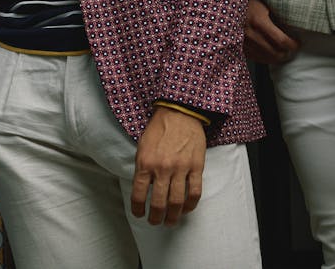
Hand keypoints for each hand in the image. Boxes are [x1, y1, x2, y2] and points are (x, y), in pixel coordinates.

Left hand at [131, 106, 206, 225]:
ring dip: (173, 216)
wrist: (178, 113)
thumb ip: (142, 168)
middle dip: (156, 217)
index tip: (140, 214)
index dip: (138, 209)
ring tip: (171, 221)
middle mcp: (162, 168)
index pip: (139, 194)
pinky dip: (191, 204)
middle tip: (156, 222)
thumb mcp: (142, 147)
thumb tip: (143, 189)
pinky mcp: (196, 166)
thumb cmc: (159, 129)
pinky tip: (186, 209)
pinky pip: (195, 192)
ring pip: (177, 202)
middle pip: (159, 203)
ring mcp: (181, 168)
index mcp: (145, 163)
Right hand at [242, 0, 299, 63]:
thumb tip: (291, 28)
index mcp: (259, 22)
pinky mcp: (238, 47)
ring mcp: (243, 43)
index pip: (282, 40)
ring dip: (277, 58)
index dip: (293, 44)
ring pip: (266, 59)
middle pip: (275, 53)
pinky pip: (255, 58)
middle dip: (287, 53)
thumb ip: (275, 16)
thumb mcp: (263, 4)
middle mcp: (251, 35)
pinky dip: (265, 58)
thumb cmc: (245, 1)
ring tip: (282, 53)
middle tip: (292, 49)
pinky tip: (269, 54)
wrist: (224, 5)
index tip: (297, 43)